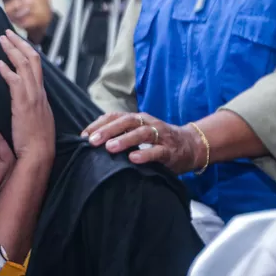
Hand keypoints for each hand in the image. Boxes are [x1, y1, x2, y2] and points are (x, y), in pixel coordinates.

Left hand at [0, 30, 54, 163]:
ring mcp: (33, 97)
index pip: (37, 66)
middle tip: (7, 33)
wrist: (39, 154)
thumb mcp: (36, 119)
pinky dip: (7, 71)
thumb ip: (31, 106)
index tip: (17, 43)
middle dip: (19, 43)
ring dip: (12, 50)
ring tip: (1, 40)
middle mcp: (39, 92)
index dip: (27, 52)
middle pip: (33, 59)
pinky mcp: (24, 104)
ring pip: (25, 65)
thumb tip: (22, 100)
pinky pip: (16, 81)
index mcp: (42, 95)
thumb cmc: (36, 142)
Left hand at [82, 111, 203, 174]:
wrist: (191, 146)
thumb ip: (120, 135)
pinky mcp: (171, 151)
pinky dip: (146, 154)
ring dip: (125, 140)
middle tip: (92, 141)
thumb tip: (92, 142)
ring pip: (142, 133)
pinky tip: (134, 159)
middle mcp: (148, 123)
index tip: (84, 135)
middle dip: (108, 130)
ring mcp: (161, 136)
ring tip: (110, 147)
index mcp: (138, 119)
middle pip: (127, 122)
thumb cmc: (158, 141)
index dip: (99, 124)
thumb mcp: (138, 134)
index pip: (115, 116)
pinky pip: (158, 151)